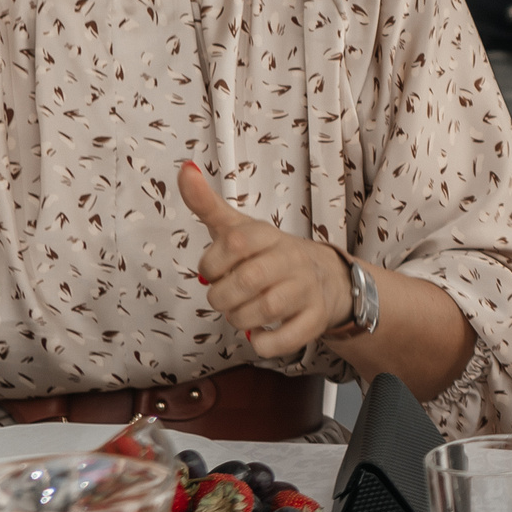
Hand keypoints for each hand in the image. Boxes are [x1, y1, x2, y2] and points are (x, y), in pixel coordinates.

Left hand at [182, 161, 355, 356]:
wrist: (327, 278)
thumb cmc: (269, 255)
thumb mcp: (239, 228)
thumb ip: (207, 203)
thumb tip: (184, 168)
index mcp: (268, 236)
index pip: (233, 243)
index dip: (212, 264)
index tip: (212, 271)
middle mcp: (291, 259)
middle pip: (246, 280)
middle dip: (222, 297)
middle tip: (224, 297)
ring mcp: (307, 289)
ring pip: (264, 311)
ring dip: (239, 319)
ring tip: (241, 313)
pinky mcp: (315, 319)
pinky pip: (286, 339)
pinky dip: (264, 343)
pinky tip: (259, 333)